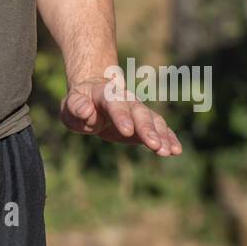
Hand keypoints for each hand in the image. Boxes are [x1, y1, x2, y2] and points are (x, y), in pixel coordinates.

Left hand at [60, 72, 181, 154]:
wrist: (93, 95)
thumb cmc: (79, 103)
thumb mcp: (70, 105)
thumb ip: (76, 107)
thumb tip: (86, 111)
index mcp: (104, 93)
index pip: (114, 103)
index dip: (121, 117)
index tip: (127, 132)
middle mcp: (125, 99)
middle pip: (138, 111)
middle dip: (147, 128)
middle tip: (154, 145)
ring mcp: (137, 109)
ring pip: (152, 119)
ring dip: (161, 135)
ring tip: (169, 152)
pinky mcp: (144, 122)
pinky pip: (159, 128)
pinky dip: (168, 138)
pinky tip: (176, 150)